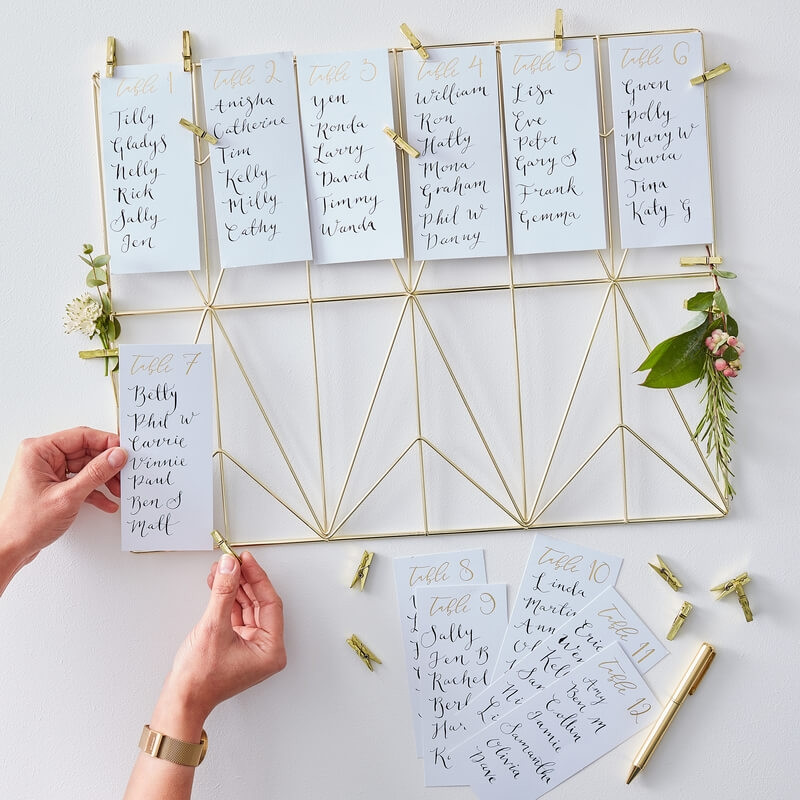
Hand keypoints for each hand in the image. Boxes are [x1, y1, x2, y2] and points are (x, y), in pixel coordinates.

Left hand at [0, 427, 126, 591]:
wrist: (9, 549)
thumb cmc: (24, 524)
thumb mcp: (68, 496)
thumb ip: (96, 473)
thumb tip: (117, 456)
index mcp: (39, 451)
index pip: (81, 437)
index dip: (107, 443)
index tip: (125, 452)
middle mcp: (43, 457)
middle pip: (86, 452)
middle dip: (107, 466)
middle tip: (125, 474)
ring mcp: (49, 472)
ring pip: (86, 467)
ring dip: (104, 480)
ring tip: (117, 491)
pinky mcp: (54, 486)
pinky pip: (81, 481)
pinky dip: (95, 491)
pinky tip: (107, 501)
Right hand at [124, 552, 285, 799]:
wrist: (179, 701)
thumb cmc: (199, 678)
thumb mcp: (214, 627)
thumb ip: (224, 592)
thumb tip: (229, 566)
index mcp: (271, 649)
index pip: (270, 603)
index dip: (257, 578)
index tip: (245, 560)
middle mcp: (266, 648)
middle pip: (259, 603)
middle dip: (243, 580)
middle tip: (231, 561)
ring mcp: (251, 647)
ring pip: (246, 606)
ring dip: (233, 587)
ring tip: (220, 569)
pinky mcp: (237, 644)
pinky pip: (236, 614)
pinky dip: (227, 599)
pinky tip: (217, 584)